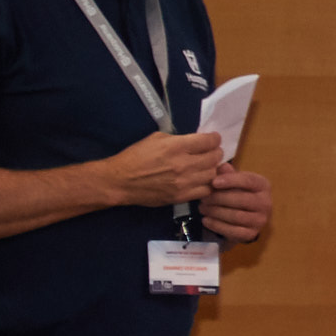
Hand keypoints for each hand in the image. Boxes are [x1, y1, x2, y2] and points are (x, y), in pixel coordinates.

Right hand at [102, 130, 221, 207]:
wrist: (120, 181)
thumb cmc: (136, 156)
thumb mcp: (156, 139)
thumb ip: (180, 139)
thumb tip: (197, 142)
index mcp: (176, 147)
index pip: (209, 141)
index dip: (214, 139)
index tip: (213, 139)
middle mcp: (184, 164)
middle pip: (214, 158)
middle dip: (216, 153)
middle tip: (211, 153)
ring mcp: (184, 182)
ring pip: (213, 174)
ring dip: (212, 169)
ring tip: (206, 167)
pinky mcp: (182, 196)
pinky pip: (206, 190)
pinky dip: (207, 184)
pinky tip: (201, 180)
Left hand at [201, 163, 272, 243]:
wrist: (246, 217)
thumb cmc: (237, 193)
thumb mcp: (234, 181)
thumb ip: (227, 174)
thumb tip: (222, 167)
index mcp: (263, 186)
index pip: (248, 181)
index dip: (231, 181)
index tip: (214, 182)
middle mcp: (266, 203)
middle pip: (241, 200)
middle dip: (218, 199)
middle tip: (203, 198)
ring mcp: (260, 220)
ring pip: (236, 216)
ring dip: (215, 212)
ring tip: (202, 208)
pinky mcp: (252, 234)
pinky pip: (233, 231)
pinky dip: (217, 225)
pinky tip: (206, 220)